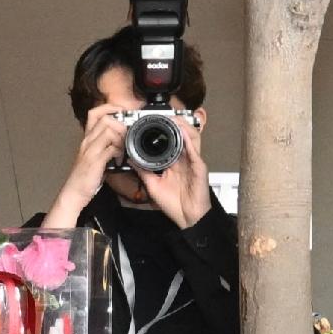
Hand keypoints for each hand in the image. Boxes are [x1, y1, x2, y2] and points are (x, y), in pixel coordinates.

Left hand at [149, 106, 213, 225]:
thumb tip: (132, 159)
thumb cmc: (174, 204)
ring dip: (183, 127)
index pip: (169, 141)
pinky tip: (183, 132)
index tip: (151, 123)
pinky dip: (189, 140)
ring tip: (173, 119)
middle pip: (181, 135)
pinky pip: (195, 150)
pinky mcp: (199, 167)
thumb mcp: (153, 185)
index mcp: (174, 162)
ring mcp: (193, 162)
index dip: (162, 131)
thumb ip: (143, 171)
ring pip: (191, 138)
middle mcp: (184, 159)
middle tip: (161, 116)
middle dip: (173, 124)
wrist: (188, 217)